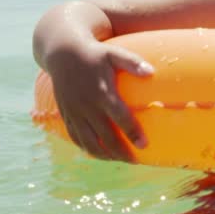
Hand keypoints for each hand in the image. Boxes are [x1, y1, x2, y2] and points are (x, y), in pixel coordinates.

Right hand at [44, 40, 152, 160]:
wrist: (62, 53)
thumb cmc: (95, 54)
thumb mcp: (113, 53)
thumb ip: (132, 62)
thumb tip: (152, 72)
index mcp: (102, 92)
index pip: (119, 117)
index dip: (132, 132)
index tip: (144, 145)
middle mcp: (87, 106)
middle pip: (104, 136)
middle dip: (120, 151)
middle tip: (135, 160)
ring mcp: (74, 112)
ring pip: (88, 141)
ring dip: (104, 154)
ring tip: (119, 160)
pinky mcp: (66, 115)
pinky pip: (75, 137)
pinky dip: (87, 148)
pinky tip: (99, 154)